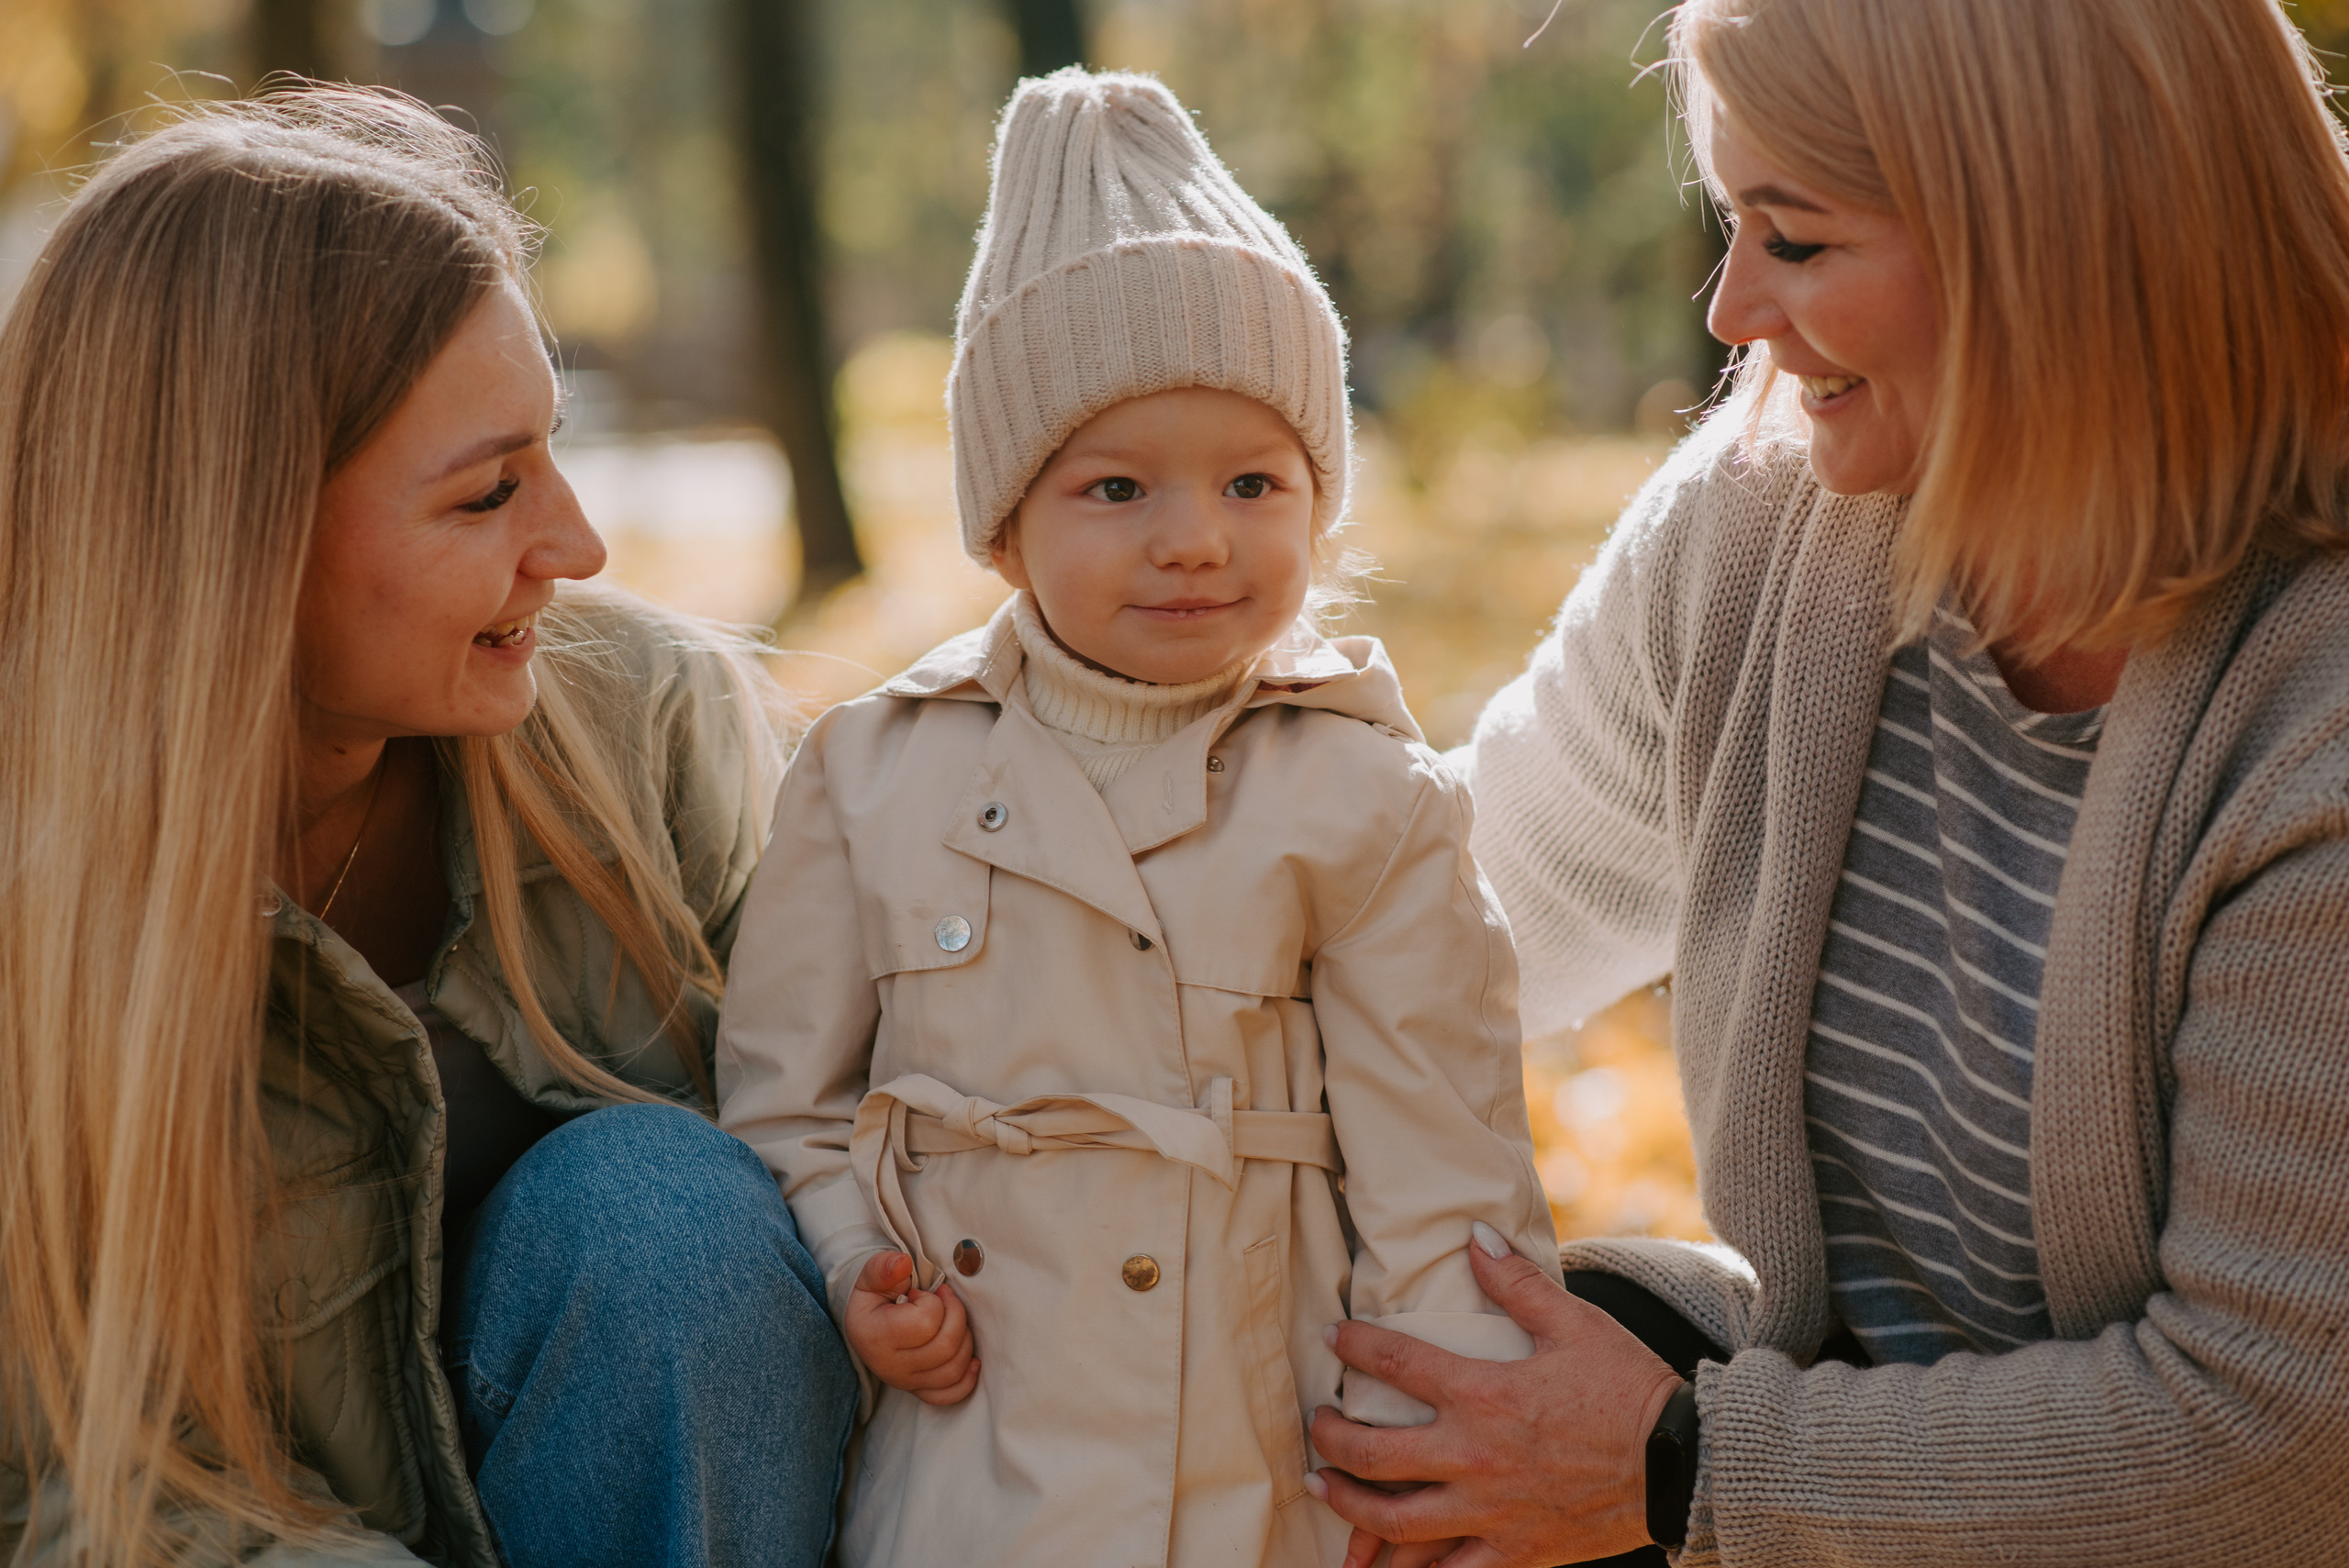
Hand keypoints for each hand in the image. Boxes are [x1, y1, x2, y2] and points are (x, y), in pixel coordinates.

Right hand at [842, 1250, 978, 1405]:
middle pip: (946, 1347)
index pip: (925, 1323)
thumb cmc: (873, 1296)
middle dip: (956, 1315)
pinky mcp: (920, 1390)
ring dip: (964, 1339)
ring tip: (950, 1320)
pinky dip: (966, 1377)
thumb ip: (884, 1268)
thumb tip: (902, 1264)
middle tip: (944, 1299)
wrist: (864, 1322)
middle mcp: (891, 1367)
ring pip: (954, 1370)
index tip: (919, 1294)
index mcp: (876, 1337)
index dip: (932, 1301)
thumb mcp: (871, 1276)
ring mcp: (907, 1383)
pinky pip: (951, 1394)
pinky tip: (969, 1357)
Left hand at [1306, 1227, 1682, 1567]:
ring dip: (1349, 1505)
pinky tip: (1384, 1563)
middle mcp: (1475, 1456)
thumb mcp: (1574, 1323)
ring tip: (1322, 1488)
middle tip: (1316, 1426)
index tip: (1332, 1338)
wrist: (1680, 1463)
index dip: (1354, 1346)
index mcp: (1484, 1395)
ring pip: (1397, 1520)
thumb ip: (1516, 1283)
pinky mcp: (1514, 1551)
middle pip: (1375, 1454)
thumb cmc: (1629, 1387)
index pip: (1396, 1363)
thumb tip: (1474, 1237)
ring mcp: (1490, 1510)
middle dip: (1331, 1439)